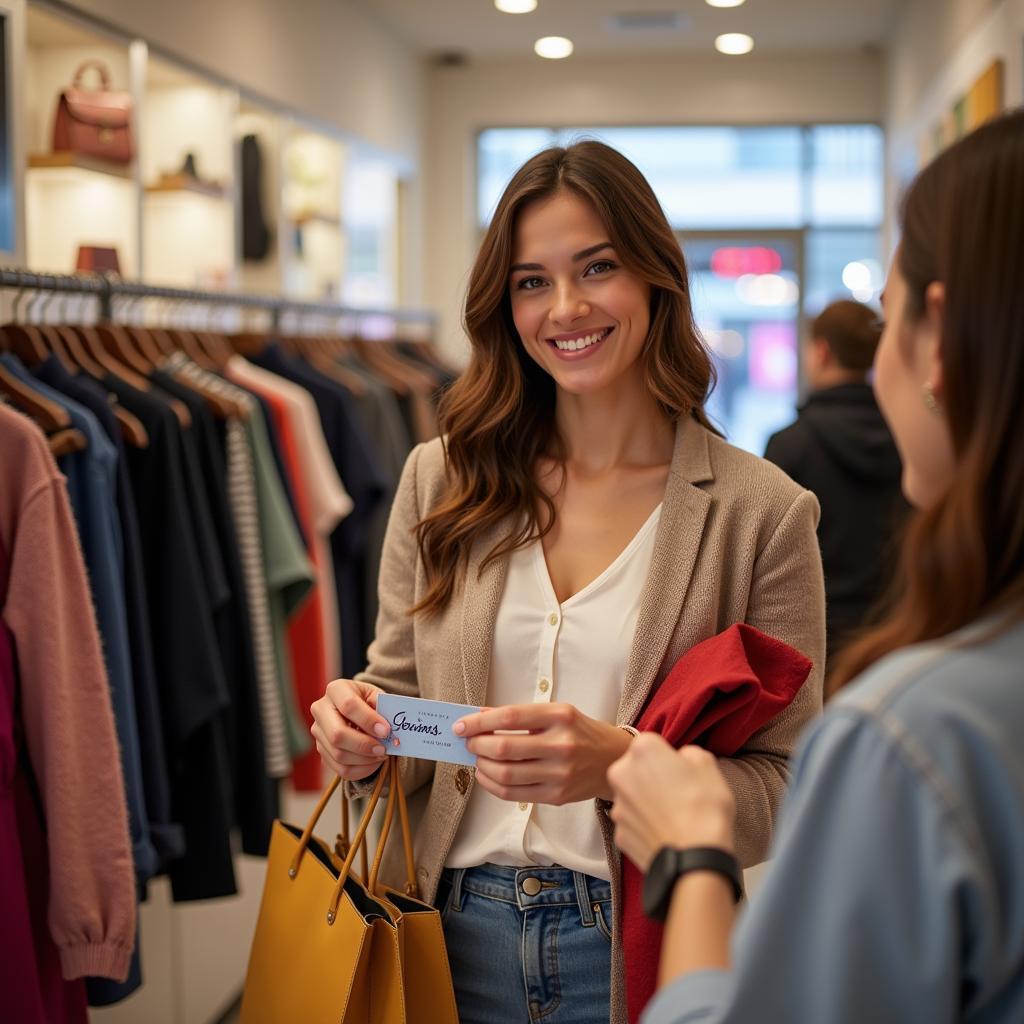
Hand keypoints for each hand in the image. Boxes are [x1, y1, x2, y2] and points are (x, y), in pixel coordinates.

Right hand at [310, 679, 390, 780]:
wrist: (357, 709)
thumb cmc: (369, 701)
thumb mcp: (376, 696)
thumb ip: (382, 706)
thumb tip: (387, 725)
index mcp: (335, 690)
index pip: (349, 706)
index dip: (368, 720)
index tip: (386, 731)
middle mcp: (321, 710)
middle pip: (337, 735)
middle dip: (363, 745)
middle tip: (383, 749)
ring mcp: (318, 732)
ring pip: (339, 754)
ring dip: (365, 759)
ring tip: (382, 754)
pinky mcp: (322, 751)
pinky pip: (340, 769)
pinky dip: (361, 769)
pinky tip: (374, 762)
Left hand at [454, 703, 632, 804]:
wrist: (613, 760)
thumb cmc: (580, 732)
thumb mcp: (556, 713)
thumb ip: (520, 715)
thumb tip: (480, 716)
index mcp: (560, 716)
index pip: (510, 717)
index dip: (480, 722)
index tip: (461, 725)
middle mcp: (561, 745)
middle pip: (504, 748)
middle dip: (477, 745)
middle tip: (468, 742)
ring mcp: (559, 774)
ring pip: (505, 774)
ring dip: (482, 765)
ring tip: (476, 758)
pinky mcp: (557, 796)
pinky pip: (513, 793)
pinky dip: (492, 784)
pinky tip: (487, 775)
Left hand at [607, 734, 735, 870]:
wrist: (694, 857)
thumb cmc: (704, 808)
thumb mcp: (708, 765)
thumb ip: (689, 753)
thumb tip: (682, 759)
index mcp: (642, 750)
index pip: (651, 744)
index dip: (667, 757)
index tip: (680, 771)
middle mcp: (621, 773)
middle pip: (635, 769)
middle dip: (651, 777)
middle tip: (676, 793)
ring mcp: (617, 806)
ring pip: (632, 796)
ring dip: (646, 801)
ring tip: (673, 816)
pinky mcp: (618, 833)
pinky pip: (633, 822)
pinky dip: (645, 825)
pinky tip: (664, 832)